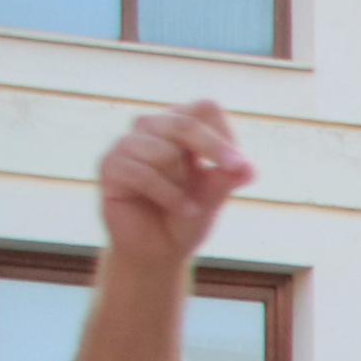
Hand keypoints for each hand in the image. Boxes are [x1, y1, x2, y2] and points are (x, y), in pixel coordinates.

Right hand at [97, 102, 254, 268]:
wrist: (159, 251)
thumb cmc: (187, 218)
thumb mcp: (214, 197)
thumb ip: (227, 179)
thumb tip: (250, 169)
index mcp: (179, 128)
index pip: (204, 109)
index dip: (225, 134)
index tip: (240, 166)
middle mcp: (151, 129)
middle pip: (184, 123)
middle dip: (213, 148)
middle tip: (235, 170)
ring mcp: (127, 145)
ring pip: (164, 152)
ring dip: (183, 184)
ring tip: (185, 204)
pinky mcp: (110, 167)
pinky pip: (143, 174)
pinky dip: (169, 196)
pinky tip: (181, 210)